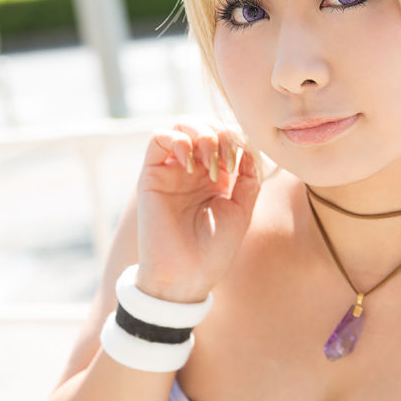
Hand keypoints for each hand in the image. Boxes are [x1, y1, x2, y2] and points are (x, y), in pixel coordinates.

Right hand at [135, 122, 260, 302]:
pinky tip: (190, 163)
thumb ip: (249, 176)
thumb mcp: (242, 209)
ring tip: (209, 162)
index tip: (243, 164)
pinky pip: (159, 137)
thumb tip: (248, 144)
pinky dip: (177, 140)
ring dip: (202, 134)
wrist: (187, 275)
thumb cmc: (215, 249)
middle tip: (226, 163)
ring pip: (183, 125)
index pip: (228, 136)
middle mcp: (194, 169)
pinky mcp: (151, 174)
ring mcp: (172, 170)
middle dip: (221, 135)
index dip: (238, 139)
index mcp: (218, 176)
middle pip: (207, 125)